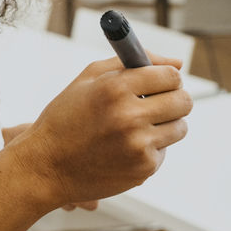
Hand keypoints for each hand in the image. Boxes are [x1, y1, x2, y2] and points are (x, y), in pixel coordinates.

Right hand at [9, 51, 192, 211]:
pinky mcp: (143, 168)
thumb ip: (132, 62)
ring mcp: (138, 144)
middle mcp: (130, 115)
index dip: (168, 77)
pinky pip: (164, 151)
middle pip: (183, 101)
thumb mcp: (89, 78)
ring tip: (138, 126)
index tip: (162, 81)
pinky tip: (125, 147)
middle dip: (175, 99)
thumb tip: (178, 62)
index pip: (170, 75)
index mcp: (115, 87)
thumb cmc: (66, 117)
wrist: (47, 165)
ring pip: (179, 127)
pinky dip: (151, 148)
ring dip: (166, 124)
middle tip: (159, 102)